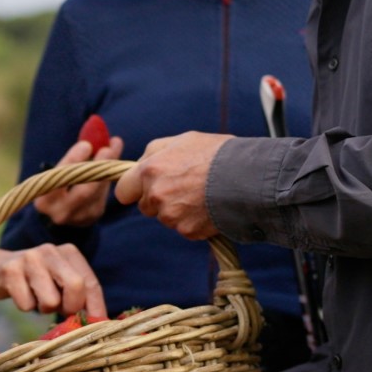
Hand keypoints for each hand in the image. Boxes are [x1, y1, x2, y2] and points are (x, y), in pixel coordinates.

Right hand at [0, 243, 105, 318]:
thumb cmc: (34, 280)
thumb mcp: (59, 282)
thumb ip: (79, 296)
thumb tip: (99, 321)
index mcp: (69, 252)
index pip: (91, 282)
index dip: (96, 307)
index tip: (98, 325)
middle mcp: (51, 250)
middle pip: (76, 286)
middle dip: (70, 307)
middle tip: (60, 310)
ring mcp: (29, 258)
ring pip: (50, 300)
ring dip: (43, 308)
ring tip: (35, 296)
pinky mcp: (10, 270)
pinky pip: (26, 305)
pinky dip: (24, 306)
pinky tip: (19, 293)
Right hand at [32, 135, 125, 226]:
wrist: (60, 209)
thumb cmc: (59, 181)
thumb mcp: (60, 169)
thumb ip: (79, 152)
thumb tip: (100, 132)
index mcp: (43, 200)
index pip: (58, 179)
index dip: (73, 161)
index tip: (86, 145)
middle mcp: (59, 212)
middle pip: (83, 191)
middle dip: (97, 168)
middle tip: (108, 148)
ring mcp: (78, 217)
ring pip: (97, 191)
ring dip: (107, 169)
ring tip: (113, 147)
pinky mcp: (92, 216)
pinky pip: (103, 195)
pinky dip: (107, 177)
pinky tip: (108, 164)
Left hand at [111, 131, 232, 239]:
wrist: (248, 177)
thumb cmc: (217, 153)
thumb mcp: (182, 140)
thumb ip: (155, 152)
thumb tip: (140, 164)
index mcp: (150, 170)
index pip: (123, 190)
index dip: (133, 189)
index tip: (143, 188)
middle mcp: (156, 195)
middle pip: (146, 207)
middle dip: (159, 200)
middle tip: (183, 188)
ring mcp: (171, 216)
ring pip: (166, 218)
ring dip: (178, 211)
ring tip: (201, 195)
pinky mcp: (188, 231)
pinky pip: (185, 229)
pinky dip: (194, 222)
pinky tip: (209, 207)